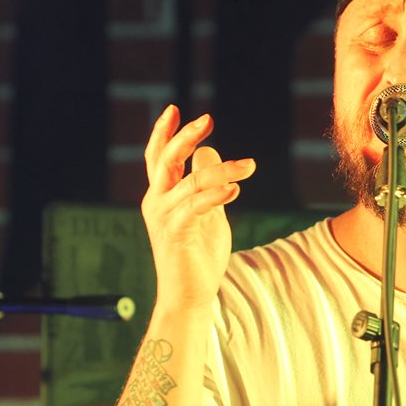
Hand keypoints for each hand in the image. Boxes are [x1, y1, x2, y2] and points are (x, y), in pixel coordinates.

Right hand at [141, 105, 256, 312]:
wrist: (188, 295)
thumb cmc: (197, 254)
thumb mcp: (207, 212)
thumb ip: (207, 183)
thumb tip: (209, 152)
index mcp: (161, 195)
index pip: (158, 157)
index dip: (164, 133)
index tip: (173, 109)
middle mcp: (156, 202)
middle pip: (166, 160)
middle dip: (186, 136)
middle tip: (208, 119)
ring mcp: (163, 218)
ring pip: (191, 181)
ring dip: (223, 170)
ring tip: (249, 166)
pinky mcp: (176, 234)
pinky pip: (196, 206)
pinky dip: (216, 194)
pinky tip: (235, 188)